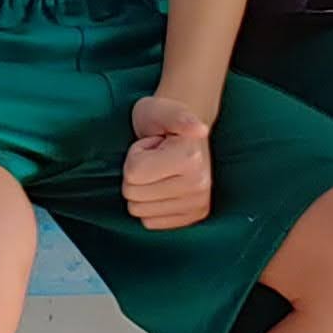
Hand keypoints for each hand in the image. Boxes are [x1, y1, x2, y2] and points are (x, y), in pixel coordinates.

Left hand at [122, 97, 213, 228]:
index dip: (134, 156)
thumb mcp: (163, 110)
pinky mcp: (192, 217)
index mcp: (191, 159)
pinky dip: (149, 205)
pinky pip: (150, 222)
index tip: (151, 145)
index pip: (132, 173)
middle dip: (135, 173)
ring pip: (139, 210)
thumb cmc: (164, 118)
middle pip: (133, 194)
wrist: (182, 132)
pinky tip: (162, 186)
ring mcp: (197, 204)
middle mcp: (199, 186)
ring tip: (158, 171)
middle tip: (154, 158)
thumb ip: (178, 117)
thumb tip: (199, 128)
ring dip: (142, 189)